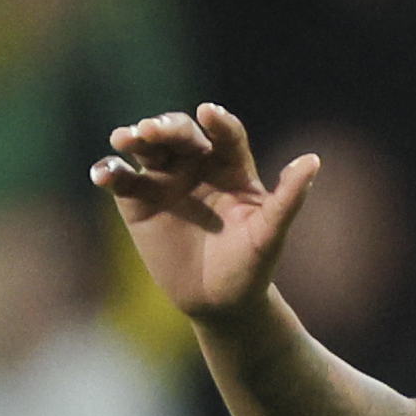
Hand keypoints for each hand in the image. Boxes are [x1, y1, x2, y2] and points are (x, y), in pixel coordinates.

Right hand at [90, 104, 320, 327]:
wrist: (220, 302)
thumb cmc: (252, 265)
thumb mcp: (271, 234)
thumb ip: (289, 198)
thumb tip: (313, 160)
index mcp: (233, 168)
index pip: (226, 135)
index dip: (219, 122)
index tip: (210, 113)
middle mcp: (197, 165)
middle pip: (181, 134)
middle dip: (167, 127)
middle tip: (153, 130)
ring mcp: (165, 179)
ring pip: (147, 147)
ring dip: (134, 138)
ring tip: (127, 139)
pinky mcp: (136, 198)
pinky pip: (119, 177)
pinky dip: (108, 171)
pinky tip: (103, 174)